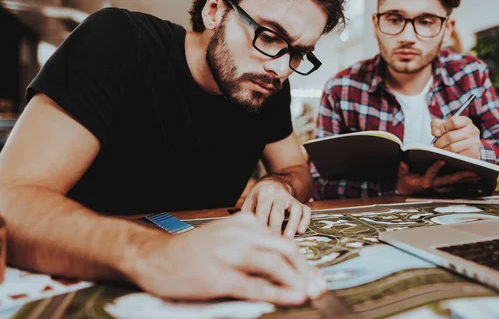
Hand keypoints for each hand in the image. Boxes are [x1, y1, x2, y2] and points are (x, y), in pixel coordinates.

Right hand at [134, 212, 326, 304]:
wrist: (155, 257)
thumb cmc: (193, 251)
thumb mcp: (226, 238)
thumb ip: (252, 246)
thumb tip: (284, 266)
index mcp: (244, 223)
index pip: (283, 242)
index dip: (305, 261)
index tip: (317, 276)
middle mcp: (239, 234)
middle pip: (285, 251)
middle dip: (307, 271)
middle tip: (321, 287)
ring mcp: (228, 254)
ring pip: (274, 265)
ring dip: (298, 281)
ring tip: (311, 293)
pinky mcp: (218, 276)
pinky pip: (254, 285)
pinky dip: (278, 292)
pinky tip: (292, 297)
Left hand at [241, 178, 310, 237]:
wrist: (275, 182)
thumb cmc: (259, 196)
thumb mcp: (250, 200)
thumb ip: (247, 214)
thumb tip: (242, 231)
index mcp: (264, 194)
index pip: (262, 211)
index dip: (261, 225)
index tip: (259, 238)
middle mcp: (278, 195)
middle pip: (278, 213)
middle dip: (275, 228)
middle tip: (272, 243)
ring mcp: (290, 199)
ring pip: (294, 211)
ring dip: (292, 225)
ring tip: (288, 239)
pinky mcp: (299, 203)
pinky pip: (305, 210)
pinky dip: (305, 220)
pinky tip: (301, 231)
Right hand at [396, 160, 478, 194]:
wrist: (407, 194)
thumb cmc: (406, 182)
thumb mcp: (401, 175)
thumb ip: (402, 169)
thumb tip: (403, 163)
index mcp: (423, 182)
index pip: (430, 174)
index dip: (436, 167)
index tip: (442, 160)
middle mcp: (433, 186)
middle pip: (449, 180)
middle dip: (461, 175)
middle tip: (473, 172)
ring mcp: (439, 188)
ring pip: (454, 183)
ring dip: (466, 180)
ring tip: (477, 175)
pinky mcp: (442, 188)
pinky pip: (455, 185)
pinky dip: (464, 182)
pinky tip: (473, 179)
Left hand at [431, 116, 480, 158]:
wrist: (466, 146)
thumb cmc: (454, 134)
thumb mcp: (445, 126)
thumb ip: (437, 125)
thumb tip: (436, 132)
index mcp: (466, 121)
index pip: (453, 122)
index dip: (442, 128)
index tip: (437, 133)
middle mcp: (472, 131)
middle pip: (450, 136)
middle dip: (439, 142)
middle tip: (436, 145)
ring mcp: (474, 142)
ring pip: (452, 147)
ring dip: (443, 150)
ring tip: (440, 150)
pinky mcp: (473, 153)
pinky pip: (456, 156)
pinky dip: (449, 157)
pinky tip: (448, 155)